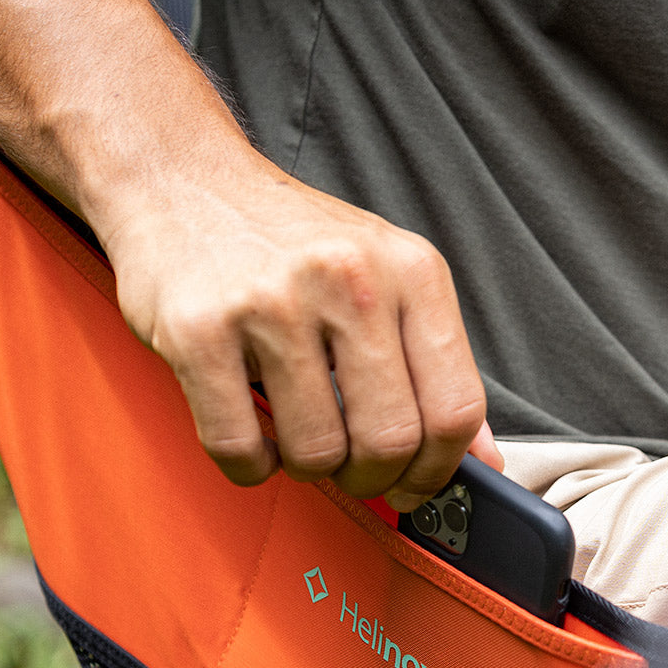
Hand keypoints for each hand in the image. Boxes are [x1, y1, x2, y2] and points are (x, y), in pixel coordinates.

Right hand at [103, 159, 495, 511]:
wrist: (183, 180)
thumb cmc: (293, 243)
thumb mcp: (386, 280)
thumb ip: (437, 368)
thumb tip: (484, 461)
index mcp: (411, 271)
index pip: (455, 408)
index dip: (440, 470)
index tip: (416, 486)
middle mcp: (349, 280)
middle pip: (389, 442)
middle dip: (371, 480)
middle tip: (351, 471)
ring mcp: (271, 303)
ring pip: (315, 453)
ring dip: (308, 469)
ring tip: (297, 438)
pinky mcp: (199, 330)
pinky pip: (240, 448)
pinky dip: (252, 467)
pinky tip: (255, 438)